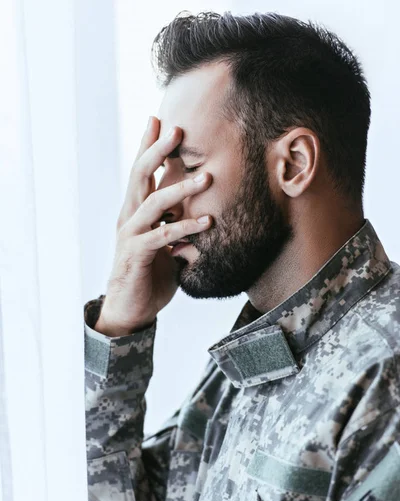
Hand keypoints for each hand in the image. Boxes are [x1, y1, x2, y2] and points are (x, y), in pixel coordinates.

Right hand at [94, 116, 212, 335]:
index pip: (142, 172)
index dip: (149, 146)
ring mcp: (130, 234)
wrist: (131, 309)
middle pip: (140, 175)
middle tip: (177, 129)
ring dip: (180, 189)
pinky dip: (185, 228)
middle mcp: (130, 217)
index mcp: (136, 210)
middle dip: (158, 150)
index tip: (159, 119)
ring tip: (207, 177)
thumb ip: (179, 226)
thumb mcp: (167, 245)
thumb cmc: (150, 275)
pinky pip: (161, 236)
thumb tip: (205, 213)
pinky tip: (206, 222)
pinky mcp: (135, 255)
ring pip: (153, 202)